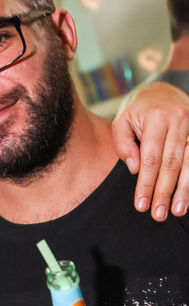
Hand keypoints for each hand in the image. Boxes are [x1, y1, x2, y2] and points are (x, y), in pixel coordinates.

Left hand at [112, 82, 188, 221]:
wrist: (164, 90)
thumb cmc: (139, 111)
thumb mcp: (123, 121)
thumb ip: (123, 144)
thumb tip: (134, 168)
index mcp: (157, 118)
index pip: (151, 158)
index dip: (146, 184)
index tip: (141, 205)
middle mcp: (180, 121)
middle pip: (172, 163)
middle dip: (165, 192)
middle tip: (158, 215)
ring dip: (184, 189)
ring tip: (177, 210)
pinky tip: (188, 196)